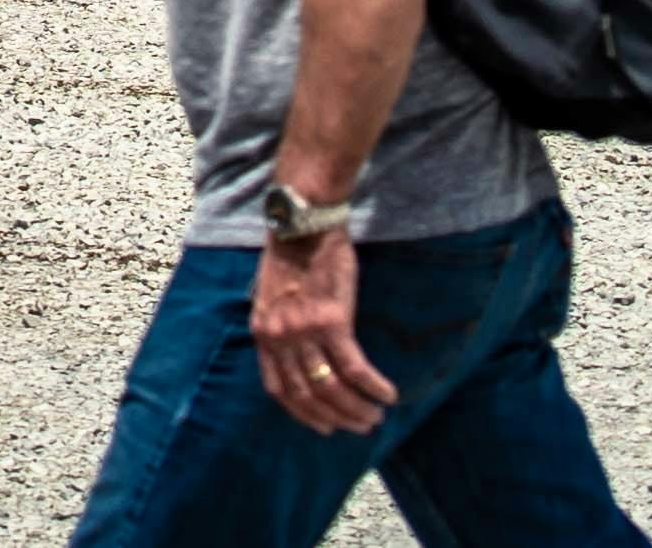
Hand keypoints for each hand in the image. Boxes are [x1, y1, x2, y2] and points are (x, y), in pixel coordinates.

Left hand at [249, 228, 394, 436]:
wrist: (303, 224)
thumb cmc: (291, 257)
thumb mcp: (271, 297)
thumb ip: (280, 329)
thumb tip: (300, 359)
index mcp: (263, 332)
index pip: (279, 389)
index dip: (303, 414)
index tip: (325, 427)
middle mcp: (280, 337)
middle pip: (308, 395)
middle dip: (336, 418)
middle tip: (361, 426)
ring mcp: (305, 331)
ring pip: (332, 388)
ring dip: (358, 409)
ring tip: (376, 414)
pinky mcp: (333, 322)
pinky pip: (355, 369)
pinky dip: (373, 387)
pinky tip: (388, 394)